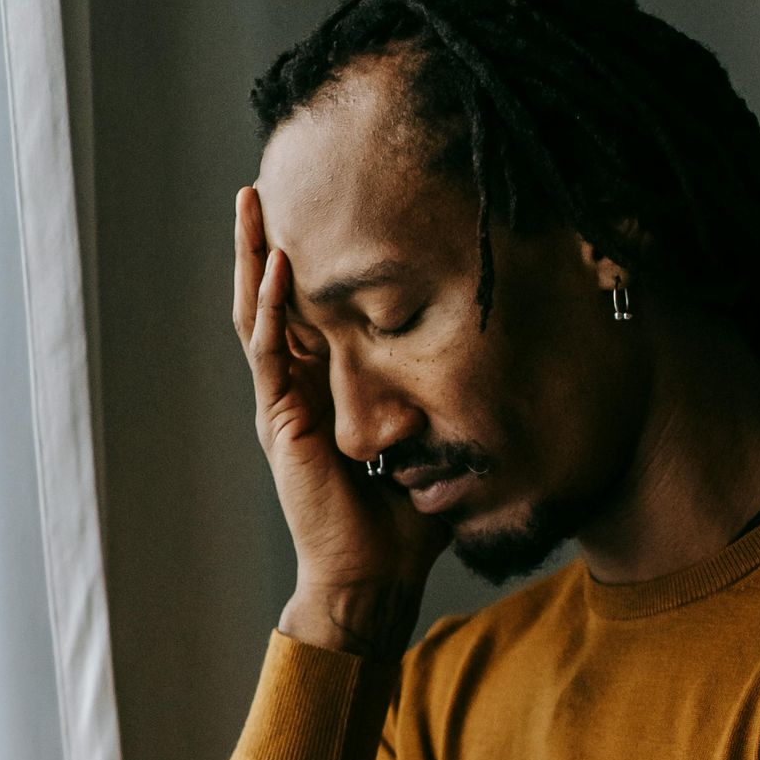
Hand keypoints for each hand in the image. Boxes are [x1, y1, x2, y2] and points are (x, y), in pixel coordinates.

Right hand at [234, 186, 443, 654]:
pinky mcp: (279, 419)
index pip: (311, 309)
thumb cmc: (404, 520)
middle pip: (273, 297)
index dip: (311, 262)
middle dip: (266, 240)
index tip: (321, 210)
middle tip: (263, 185)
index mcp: (326, 387)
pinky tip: (279, 266)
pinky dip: (272, 307)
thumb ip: (451, 401)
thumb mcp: (436, 441)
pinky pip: (270, 351)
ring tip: (254, 202)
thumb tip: (506, 364)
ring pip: (259, 312)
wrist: (374, 574)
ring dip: (255, 256)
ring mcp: (282, 401)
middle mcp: (296, 386)